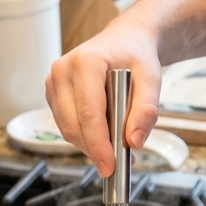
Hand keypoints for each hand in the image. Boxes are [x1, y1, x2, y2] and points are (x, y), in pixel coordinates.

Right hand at [45, 20, 161, 176]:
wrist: (125, 39)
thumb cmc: (136, 55)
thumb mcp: (152, 76)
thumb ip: (147, 108)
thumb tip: (134, 141)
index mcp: (85, 61)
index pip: (89, 113)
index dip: (99, 144)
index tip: (111, 166)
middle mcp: (62, 70)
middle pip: (74, 125)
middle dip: (96, 149)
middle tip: (121, 162)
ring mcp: (54, 81)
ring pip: (68, 129)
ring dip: (91, 144)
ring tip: (118, 147)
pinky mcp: (53, 93)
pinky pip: (66, 124)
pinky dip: (85, 136)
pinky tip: (105, 135)